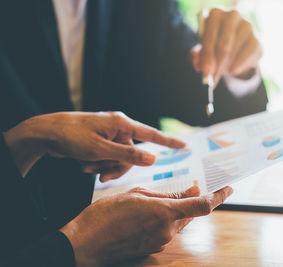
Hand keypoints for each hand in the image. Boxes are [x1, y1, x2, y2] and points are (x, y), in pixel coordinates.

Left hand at [3, 112, 184, 178]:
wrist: (46, 133)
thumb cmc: (73, 137)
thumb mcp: (101, 149)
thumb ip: (128, 155)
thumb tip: (153, 158)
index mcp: (122, 124)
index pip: (151, 134)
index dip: (169, 142)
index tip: (185, 146)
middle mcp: (118, 128)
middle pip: (132, 155)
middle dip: (117, 168)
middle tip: (102, 175)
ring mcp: (109, 135)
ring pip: (119, 159)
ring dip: (105, 167)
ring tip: (87, 167)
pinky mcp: (100, 141)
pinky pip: (108, 158)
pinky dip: (98, 164)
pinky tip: (84, 165)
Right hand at [60, 185, 232, 265]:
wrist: (86, 243)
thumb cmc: (106, 214)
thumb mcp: (137, 195)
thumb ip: (168, 195)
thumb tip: (193, 192)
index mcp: (164, 213)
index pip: (203, 206)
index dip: (219, 197)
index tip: (228, 188)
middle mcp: (167, 230)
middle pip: (192, 213)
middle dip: (195, 200)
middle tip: (192, 187)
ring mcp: (160, 242)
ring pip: (179, 222)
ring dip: (178, 210)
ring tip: (162, 199)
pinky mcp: (152, 248)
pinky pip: (167, 230)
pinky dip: (167, 219)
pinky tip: (151, 213)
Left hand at [191, 8, 261, 85]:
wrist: (234, 46)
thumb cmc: (214, 45)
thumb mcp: (203, 50)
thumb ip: (197, 57)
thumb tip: (198, 65)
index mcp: (216, 15)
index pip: (210, 35)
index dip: (207, 56)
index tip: (206, 71)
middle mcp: (233, 16)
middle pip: (224, 45)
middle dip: (217, 65)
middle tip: (212, 79)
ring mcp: (247, 26)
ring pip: (235, 53)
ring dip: (226, 66)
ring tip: (220, 70)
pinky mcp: (257, 40)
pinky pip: (248, 57)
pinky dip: (239, 66)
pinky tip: (233, 70)